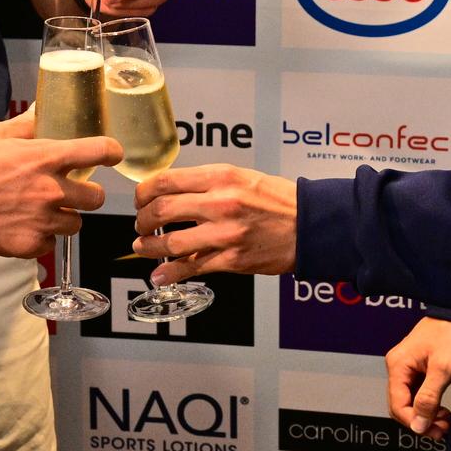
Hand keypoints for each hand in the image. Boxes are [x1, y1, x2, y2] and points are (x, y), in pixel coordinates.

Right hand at [0, 109, 122, 258]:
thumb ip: (26, 124)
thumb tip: (43, 107)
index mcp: (44, 158)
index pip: (98, 151)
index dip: (112, 152)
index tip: (113, 154)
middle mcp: (50, 190)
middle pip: (97, 197)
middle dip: (88, 194)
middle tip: (72, 191)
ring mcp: (41, 221)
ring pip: (75, 224)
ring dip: (65, 217)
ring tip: (44, 212)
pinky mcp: (29, 245)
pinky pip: (50, 243)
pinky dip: (41, 237)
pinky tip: (23, 227)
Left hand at [132, 163, 295, 285]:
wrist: (310, 224)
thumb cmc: (277, 200)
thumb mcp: (240, 176)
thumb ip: (206, 183)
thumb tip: (171, 192)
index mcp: (220, 176)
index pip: (165, 180)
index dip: (144, 192)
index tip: (140, 199)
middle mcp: (220, 202)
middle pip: (161, 209)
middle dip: (142, 220)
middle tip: (140, 225)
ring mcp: (225, 233)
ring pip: (170, 242)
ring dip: (148, 247)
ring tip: (142, 247)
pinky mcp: (232, 259)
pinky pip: (192, 267)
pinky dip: (170, 273)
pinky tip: (160, 275)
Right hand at [385, 317, 450, 438]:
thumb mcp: (442, 369)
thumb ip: (428, 398)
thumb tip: (418, 425)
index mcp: (398, 365)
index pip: (397, 405)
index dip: (414, 422)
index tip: (434, 432)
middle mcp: (398, 366)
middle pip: (401, 405)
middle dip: (420, 421)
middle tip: (443, 430)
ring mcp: (407, 366)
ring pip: (410, 401)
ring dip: (426, 415)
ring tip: (446, 421)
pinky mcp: (417, 367)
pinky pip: (417, 392)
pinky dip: (429, 405)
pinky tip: (442, 410)